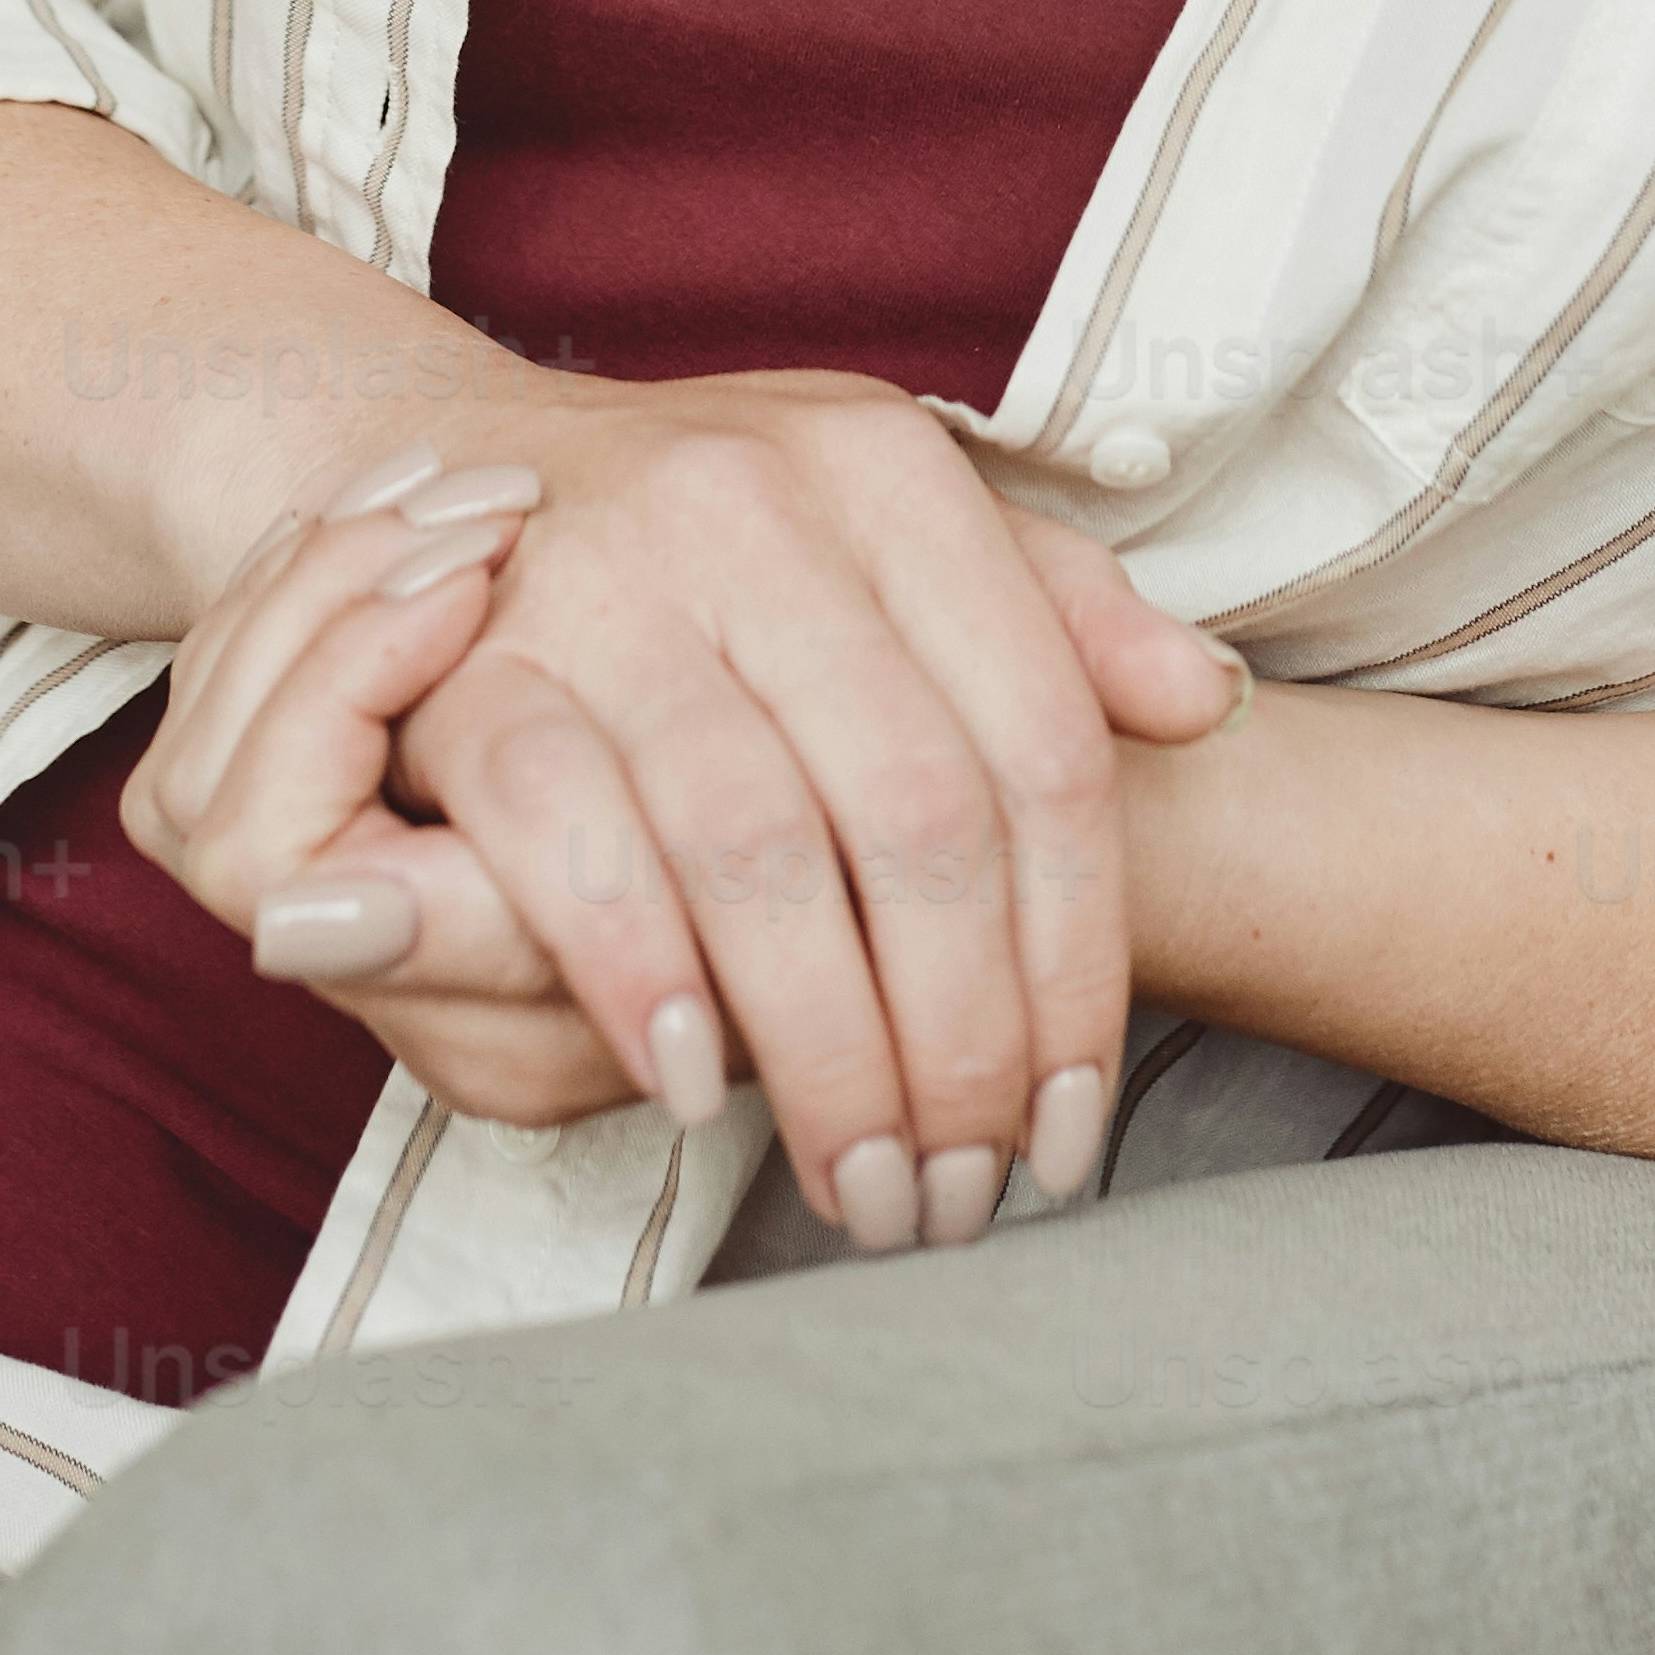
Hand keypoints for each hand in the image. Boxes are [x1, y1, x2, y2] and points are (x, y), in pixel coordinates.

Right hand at [119, 372, 1243, 1245]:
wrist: (447, 467)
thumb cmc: (708, 539)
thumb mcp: (889, 526)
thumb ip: (1052, 609)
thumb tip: (1207, 697)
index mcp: (886, 471)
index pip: (1040, 747)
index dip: (1078, 959)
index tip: (1078, 1113)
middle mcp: (757, 502)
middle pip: (919, 817)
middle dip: (960, 1042)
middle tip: (971, 1186)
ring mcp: (610, 575)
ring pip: (761, 850)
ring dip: (822, 1054)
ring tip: (865, 1183)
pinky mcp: (477, 656)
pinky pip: (571, 838)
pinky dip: (643, 980)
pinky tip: (697, 1087)